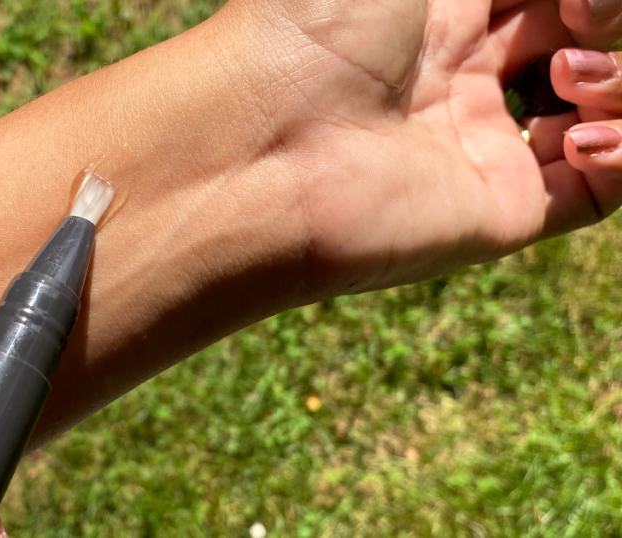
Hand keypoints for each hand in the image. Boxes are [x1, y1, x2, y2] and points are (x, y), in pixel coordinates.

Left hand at [206, 0, 621, 295]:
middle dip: (599, 19)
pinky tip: (583, 135)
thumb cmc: (312, 27)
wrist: (264, 145)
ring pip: (594, 109)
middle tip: (577, 17)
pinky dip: (621, 155)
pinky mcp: (497, 211)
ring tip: (566, 78)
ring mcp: (477, 144)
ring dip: (616, 82)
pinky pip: (596, 190)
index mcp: (431, 10)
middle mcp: (456, 76)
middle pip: (574, 38)